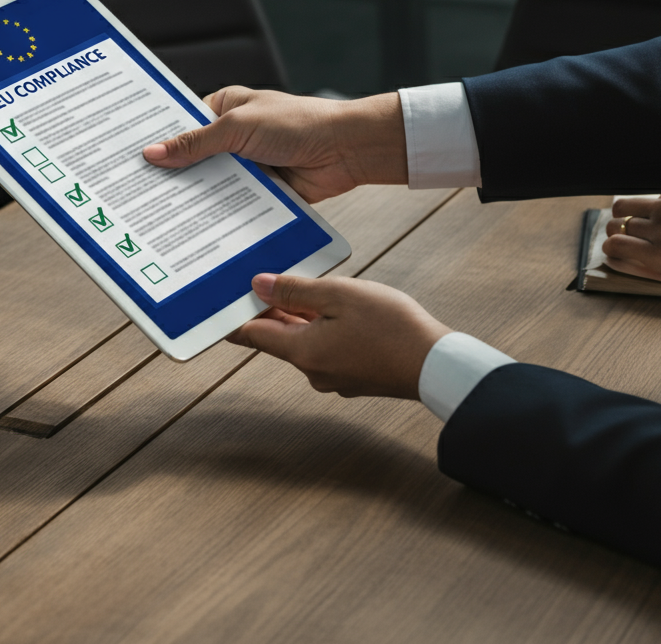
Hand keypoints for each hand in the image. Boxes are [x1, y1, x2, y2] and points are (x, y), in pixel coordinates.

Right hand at [142, 86, 407, 202]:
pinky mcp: (261, 191)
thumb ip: (196, 144)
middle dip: (172, 174)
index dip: (158, 139)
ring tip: (157, 215)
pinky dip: (219, 213)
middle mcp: (233, 136)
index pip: (182, 123)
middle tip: (135, 192)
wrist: (347, 150)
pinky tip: (194, 228)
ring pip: (211, 184)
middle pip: (193, 158)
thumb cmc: (299, 124)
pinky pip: (232, 204)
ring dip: (195, 197)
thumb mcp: (239, 127)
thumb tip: (153, 152)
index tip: (129, 157)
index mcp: (225, 107)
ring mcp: (247, 165)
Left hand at [227, 273, 448, 397]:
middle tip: (259, 282)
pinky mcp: (354, 376)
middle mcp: (312, 370)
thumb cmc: (392, 327)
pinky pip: (325, 349)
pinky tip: (332, 310)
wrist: (437, 365)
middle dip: (269, 311)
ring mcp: (334, 377)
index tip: (223, 299)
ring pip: (303, 343)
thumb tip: (258, 286)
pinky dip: (321, 329)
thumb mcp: (339, 295)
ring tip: (299, 287)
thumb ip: (296, 290)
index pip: (253, 335)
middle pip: (277, 338)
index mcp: (302, 351)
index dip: (236, 315)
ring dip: (298, 318)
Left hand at [604, 193, 660, 305]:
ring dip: (615, 239)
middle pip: (622, 207)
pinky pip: (616, 246)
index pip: (643, 196)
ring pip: (615, 226)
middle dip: (620, 223)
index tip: (643, 225)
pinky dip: (613, 252)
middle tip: (628, 238)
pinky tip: (621, 259)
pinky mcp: (659, 254)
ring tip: (624, 251)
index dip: (639, 213)